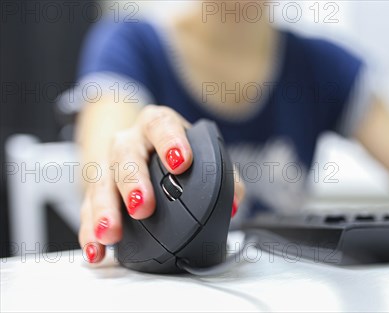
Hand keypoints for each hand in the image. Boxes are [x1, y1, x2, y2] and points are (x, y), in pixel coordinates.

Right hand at [78, 105, 244, 263]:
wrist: (143, 145)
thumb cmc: (176, 152)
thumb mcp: (201, 152)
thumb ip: (224, 175)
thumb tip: (233, 201)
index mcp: (158, 124)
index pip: (162, 125)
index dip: (170, 142)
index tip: (180, 162)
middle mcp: (130, 141)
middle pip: (125, 155)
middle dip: (133, 182)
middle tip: (142, 206)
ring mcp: (109, 164)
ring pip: (101, 184)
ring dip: (105, 211)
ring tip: (111, 233)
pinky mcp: (95, 190)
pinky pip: (88, 210)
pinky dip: (90, 232)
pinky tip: (96, 250)